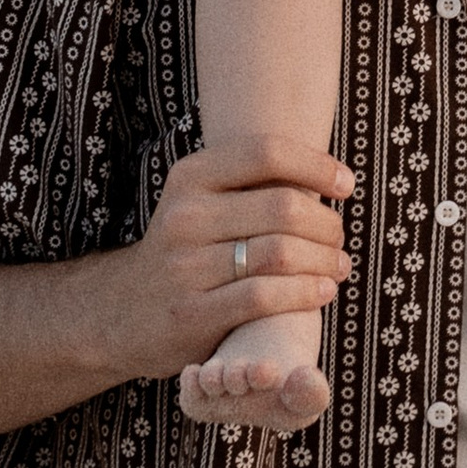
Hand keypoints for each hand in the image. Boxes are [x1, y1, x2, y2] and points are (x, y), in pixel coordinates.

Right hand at [108, 142, 351, 381]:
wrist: (120, 312)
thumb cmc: (187, 251)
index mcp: (191, 177)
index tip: (346, 184)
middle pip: (283, 208)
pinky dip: (305, 293)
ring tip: (338, 266)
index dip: (317, 165)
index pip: (267, 153)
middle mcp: (184, 216)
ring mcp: (184, 267)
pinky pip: (264, 297)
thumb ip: (252, 186)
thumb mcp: (202, 203)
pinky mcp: (191, 314)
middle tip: (339, 239)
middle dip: (327, 225)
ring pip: (280, 254)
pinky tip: (322, 291)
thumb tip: (332, 176)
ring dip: (324, 261)